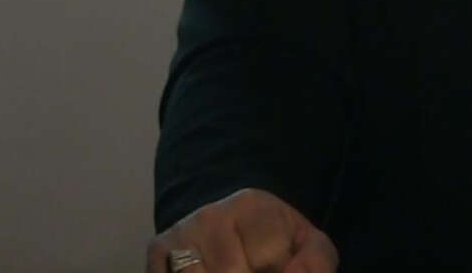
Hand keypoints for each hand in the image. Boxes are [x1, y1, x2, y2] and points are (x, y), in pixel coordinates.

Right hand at [146, 188, 337, 272]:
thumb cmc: (272, 241)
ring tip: (235, 268)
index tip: (274, 264)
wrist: (228, 225)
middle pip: (231, 271)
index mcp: (252, 206)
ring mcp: (180, 233)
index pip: (268, 256)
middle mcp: (210, 215)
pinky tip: (206, 270)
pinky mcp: (156, 250)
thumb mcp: (306, 246)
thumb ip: (315, 263)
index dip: (277, 268)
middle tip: (250, 267)